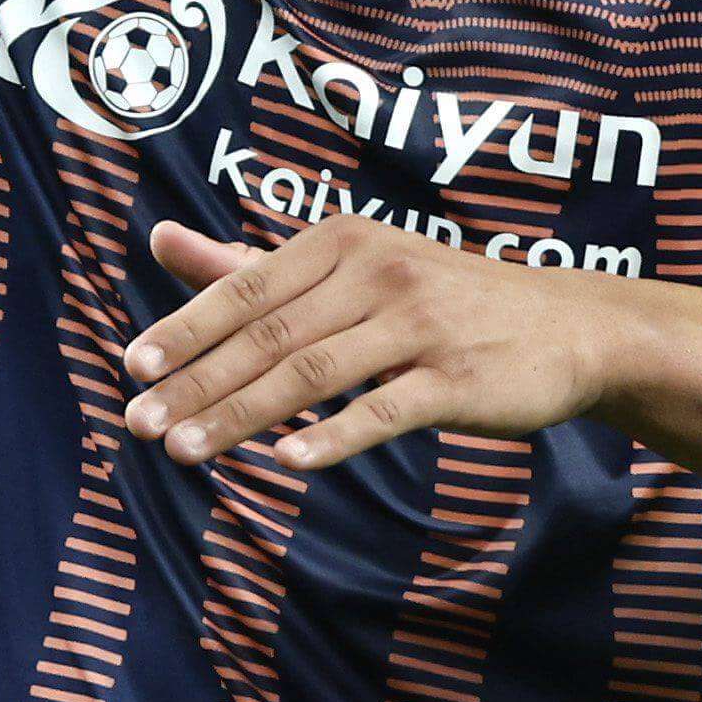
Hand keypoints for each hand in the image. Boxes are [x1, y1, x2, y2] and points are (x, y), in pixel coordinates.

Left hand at [115, 216, 627, 474]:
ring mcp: (420, 325)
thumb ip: (249, 265)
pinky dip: (335, 435)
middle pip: (271, 335)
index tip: (133, 371)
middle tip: (139, 425)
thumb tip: (159, 239)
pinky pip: (385, 410)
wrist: (569, 327)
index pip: (247, 289)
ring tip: (186, 453)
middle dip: (198, 383)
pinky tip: (288, 461)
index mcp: (342, 241)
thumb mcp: (347, 267)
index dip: (186, 330)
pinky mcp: (457, 379)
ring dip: (243, 416)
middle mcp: (378, 272)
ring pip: (314, 374)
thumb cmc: (438, 300)